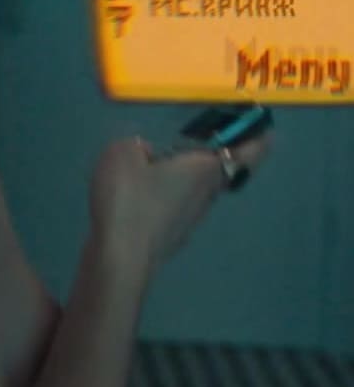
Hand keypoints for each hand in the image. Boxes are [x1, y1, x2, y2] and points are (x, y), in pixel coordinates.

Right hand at [89, 133, 272, 276]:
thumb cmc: (130, 199)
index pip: (246, 153)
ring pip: (195, 189)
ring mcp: (191, 218)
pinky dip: (163, 197)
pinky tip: (135, 196)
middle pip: (218, 170)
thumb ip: (135, 146)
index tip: (266, 129)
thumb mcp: (121, 154)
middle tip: (193, 138)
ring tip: (152, 166)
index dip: (258, 139)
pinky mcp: (172, 235)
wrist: (121, 257)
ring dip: (183, 177)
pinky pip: (173, 206)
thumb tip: (143, 154)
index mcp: (205, 168)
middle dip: (209, 155)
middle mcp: (207, 193)